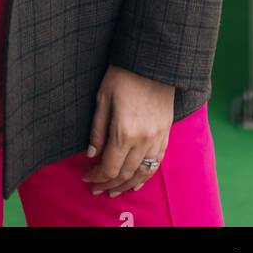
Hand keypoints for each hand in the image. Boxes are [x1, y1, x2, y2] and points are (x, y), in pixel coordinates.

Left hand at [81, 65, 173, 195]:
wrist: (154, 61)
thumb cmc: (123, 74)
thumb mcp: (102, 98)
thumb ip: (97, 129)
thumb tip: (91, 154)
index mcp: (124, 131)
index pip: (109, 166)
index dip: (96, 176)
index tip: (86, 177)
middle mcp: (143, 139)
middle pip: (125, 173)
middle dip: (109, 184)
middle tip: (97, 189)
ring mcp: (157, 138)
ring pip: (143, 172)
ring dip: (127, 184)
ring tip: (115, 191)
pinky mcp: (166, 133)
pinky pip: (157, 162)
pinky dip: (147, 175)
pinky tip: (138, 181)